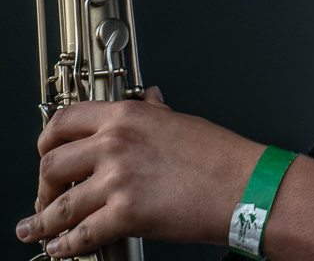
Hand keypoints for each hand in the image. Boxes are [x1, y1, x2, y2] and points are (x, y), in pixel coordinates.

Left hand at [17, 87, 260, 256]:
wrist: (244, 185)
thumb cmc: (221, 156)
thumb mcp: (183, 122)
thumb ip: (155, 112)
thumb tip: (149, 100)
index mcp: (128, 116)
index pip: (64, 121)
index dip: (46, 143)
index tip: (46, 156)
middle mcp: (116, 143)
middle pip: (51, 164)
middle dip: (42, 186)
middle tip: (45, 197)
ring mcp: (118, 179)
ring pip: (58, 205)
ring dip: (41, 222)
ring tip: (35, 229)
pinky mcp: (125, 213)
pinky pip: (80, 235)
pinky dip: (65, 246)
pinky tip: (61, 249)